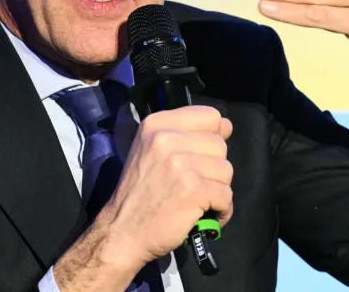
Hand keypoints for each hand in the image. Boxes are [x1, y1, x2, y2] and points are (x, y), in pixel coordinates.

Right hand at [53, 106, 232, 290]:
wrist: (121, 232)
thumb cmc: (139, 193)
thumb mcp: (151, 151)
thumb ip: (185, 135)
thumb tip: (227, 126)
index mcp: (157, 124)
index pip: (210, 116)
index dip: (213, 136)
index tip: (201, 155)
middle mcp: (167, 139)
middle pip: (220, 145)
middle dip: (213, 168)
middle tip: (193, 185)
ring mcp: (180, 164)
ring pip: (226, 170)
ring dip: (217, 190)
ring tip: (197, 200)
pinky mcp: (193, 190)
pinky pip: (226, 196)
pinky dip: (221, 210)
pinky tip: (203, 214)